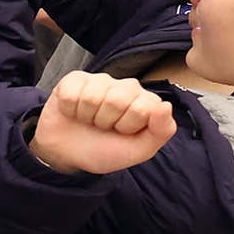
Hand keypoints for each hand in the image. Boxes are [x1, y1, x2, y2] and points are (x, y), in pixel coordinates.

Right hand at [28, 71, 175, 174]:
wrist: (67, 154)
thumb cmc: (104, 150)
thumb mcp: (139, 150)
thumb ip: (162, 131)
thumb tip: (165, 105)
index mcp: (145, 101)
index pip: (142, 108)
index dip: (127, 126)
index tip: (122, 132)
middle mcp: (126, 86)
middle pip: (117, 100)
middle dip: (106, 121)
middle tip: (103, 127)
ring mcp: (100, 80)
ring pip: (93, 96)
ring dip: (87, 116)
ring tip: (89, 120)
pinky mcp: (75, 79)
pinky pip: (72, 93)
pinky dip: (70, 110)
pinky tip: (74, 112)